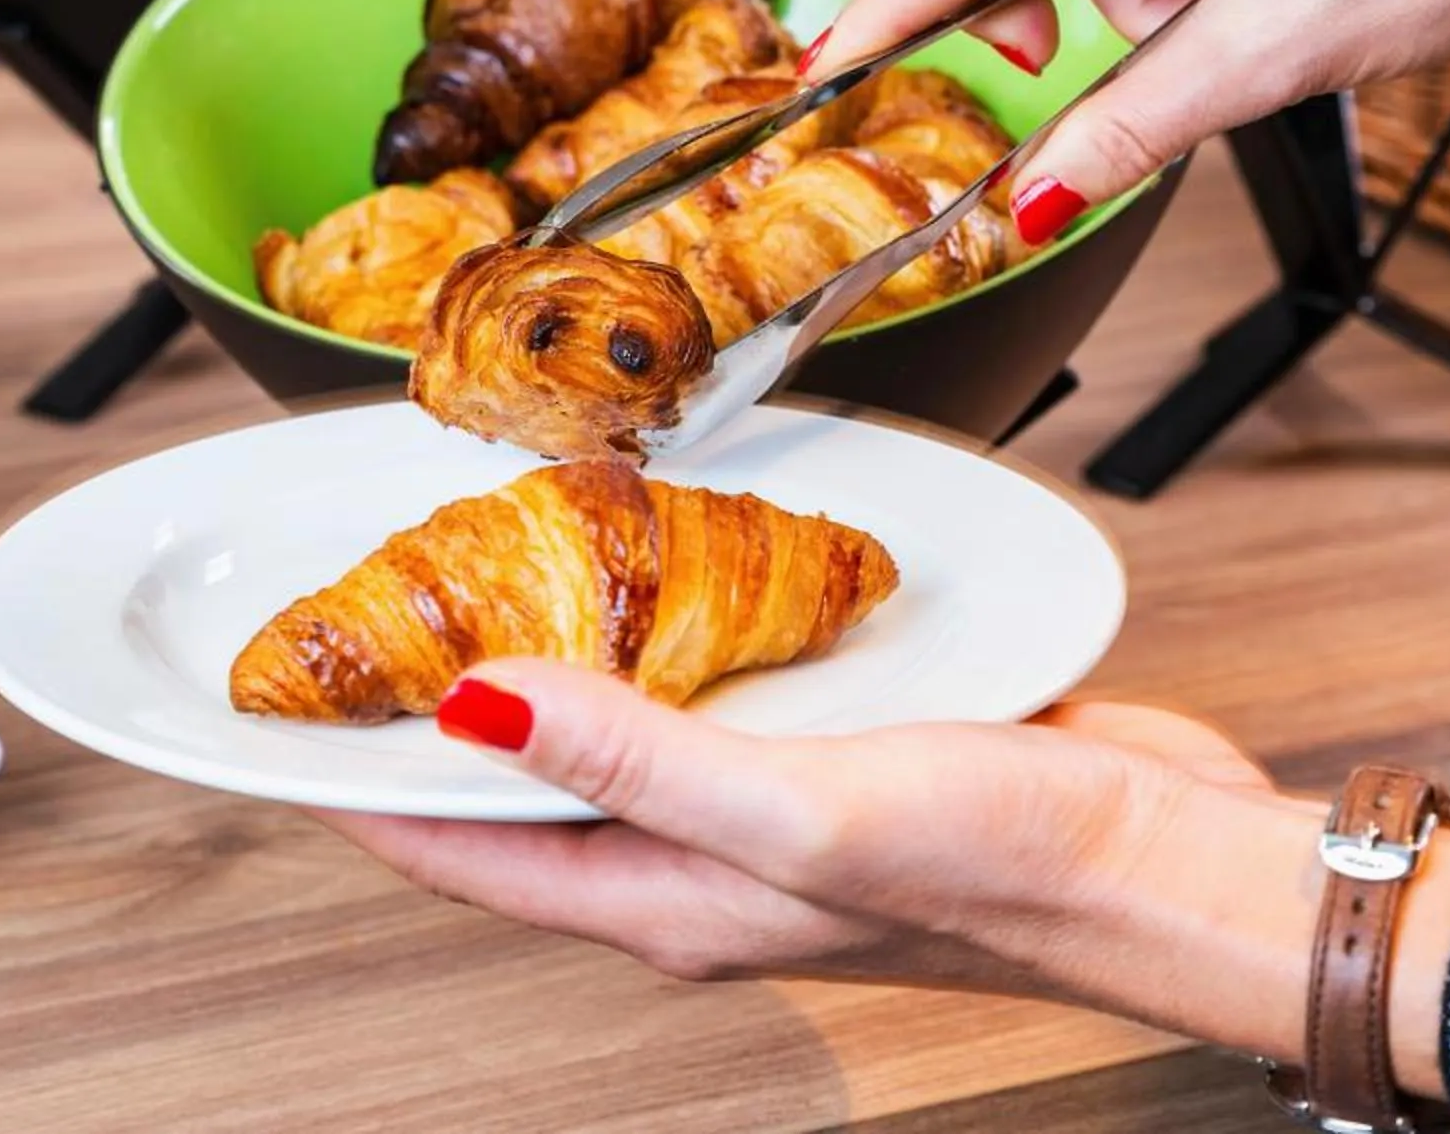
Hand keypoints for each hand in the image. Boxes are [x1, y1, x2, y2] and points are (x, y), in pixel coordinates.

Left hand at [308, 661, 1449, 1099]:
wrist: (1166, 859)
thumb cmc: (1003, 865)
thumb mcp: (793, 810)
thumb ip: (632, 755)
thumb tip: (471, 698)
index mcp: (662, 897)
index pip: (459, 844)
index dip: (359, 779)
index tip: (283, 706)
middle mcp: (700, 854)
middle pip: (528, 780)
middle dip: (448, 697)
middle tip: (382, 595)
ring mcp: (772, 798)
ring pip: (626, 716)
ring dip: (563, 642)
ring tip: (494, 553)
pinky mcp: (844, 742)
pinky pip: (724, 678)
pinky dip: (681, 616)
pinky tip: (677, 553)